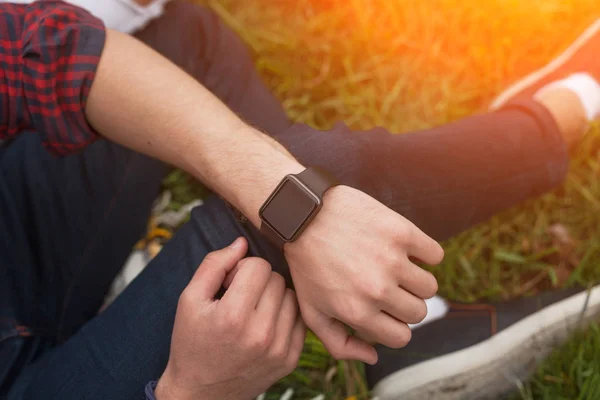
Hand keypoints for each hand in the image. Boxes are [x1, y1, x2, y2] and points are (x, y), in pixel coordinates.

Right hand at [156, 238, 305, 399]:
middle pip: (276, 279)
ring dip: (273, 296)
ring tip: (252, 310)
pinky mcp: (290, 359)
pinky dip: (284, 315)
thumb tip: (241, 242)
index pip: (258, 266)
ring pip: (291, 296)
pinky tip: (265, 323)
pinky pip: (300, 319)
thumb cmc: (192, 343)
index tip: (229, 283)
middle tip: (239, 296)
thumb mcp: (189, 299)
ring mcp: (279, 349)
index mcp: (233, 316)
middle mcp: (260, 334)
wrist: (200, 393)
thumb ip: (214, 265)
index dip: (241, 268)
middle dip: (257, 281)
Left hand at [285, 186, 443, 363]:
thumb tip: (372, 357)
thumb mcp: (311, 311)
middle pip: (419, 313)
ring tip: (395, 268)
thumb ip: (339, 344)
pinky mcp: (401, 232)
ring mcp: (392, 260)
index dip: (393, 325)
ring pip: (429, 287)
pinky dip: (425, 254)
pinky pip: (435, 254)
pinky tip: (404, 250)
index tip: (382, 310)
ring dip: (416, 281)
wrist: (303, 214)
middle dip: (404, 304)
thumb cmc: (307, 264)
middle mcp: (377, 290)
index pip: (402, 337)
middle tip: (387, 287)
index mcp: (357, 313)